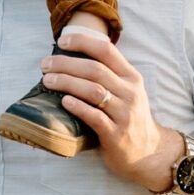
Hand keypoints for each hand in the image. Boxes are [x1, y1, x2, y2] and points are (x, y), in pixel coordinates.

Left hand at [41, 30, 180, 188]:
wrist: (148, 152)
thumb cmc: (129, 117)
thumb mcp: (127, 92)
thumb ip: (108, 75)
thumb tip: (72, 57)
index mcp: (131, 78)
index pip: (107, 51)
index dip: (83, 42)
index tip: (62, 41)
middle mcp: (130, 93)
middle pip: (95, 70)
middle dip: (66, 64)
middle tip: (45, 65)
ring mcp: (124, 114)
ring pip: (94, 91)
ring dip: (67, 83)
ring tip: (48, 80)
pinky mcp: (115, 135)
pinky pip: (95, 117)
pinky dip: (78, 107)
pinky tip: (64, 102)